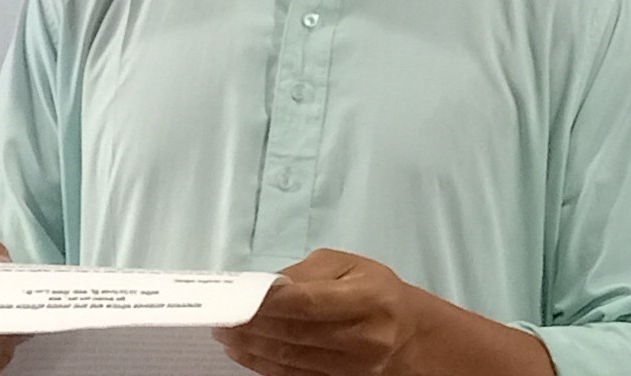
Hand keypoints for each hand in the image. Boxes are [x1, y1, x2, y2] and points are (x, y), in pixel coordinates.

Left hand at [213, 249, 423, 375]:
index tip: (240, 297)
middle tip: (223, 316)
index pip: (309, 302)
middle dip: (253, 326)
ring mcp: (353, 367)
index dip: (270, 301)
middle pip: (296, 333)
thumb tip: (268, 287)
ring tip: (226, 334)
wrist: (408, 334)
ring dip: (252, 347)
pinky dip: (265, 365)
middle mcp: (364, 338)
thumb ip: (307, 272)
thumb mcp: (349, 265)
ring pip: (291, 359)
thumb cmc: (376, 291)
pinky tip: (245, 353)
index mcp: (370, 299)